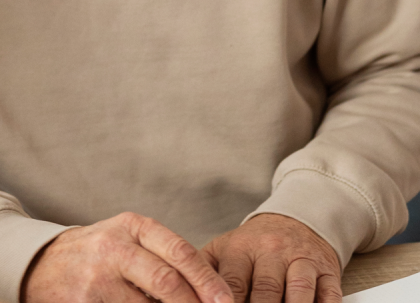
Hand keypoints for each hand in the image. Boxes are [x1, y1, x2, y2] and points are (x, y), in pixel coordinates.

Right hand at [23, 212, 233, 302]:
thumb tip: (209, 291)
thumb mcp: (127, 240)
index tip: (226, 301)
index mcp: (131, 227)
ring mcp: (96, 278)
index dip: (208, 280)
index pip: (180, 251)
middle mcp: (113, 247)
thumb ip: (163, 256)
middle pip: (167, 281)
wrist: (41, 264)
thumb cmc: (97, 254)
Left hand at [201, 214, 340, 302]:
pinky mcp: (327, 270)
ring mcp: (301, 260)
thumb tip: (183, 294)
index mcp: (240, 249)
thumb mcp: (225, 249)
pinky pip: (329, 295)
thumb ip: (206, 271)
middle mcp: (271, 252)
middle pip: (266, 292)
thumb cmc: (254, 244)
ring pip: (298, 293)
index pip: (232, 283)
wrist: (296, 219)